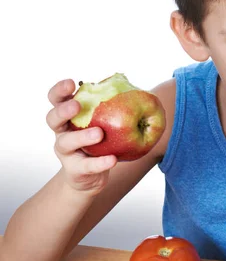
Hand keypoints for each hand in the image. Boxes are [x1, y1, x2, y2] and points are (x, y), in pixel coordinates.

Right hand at [46, 79, 116, 193]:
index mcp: (69, 117)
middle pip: (53, 119)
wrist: (91, 177)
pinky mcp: (75, 170)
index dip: (60, 91)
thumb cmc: (100, 143)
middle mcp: (62, 132)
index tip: (71, 83)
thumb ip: (113, 109)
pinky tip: (112, 160)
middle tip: (78, 106)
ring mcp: (66, 152)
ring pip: (66, 143)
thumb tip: (138, 90)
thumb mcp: (105, 124)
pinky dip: (99, 163)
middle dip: (63, 111)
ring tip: (99, 134)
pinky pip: (86, 166)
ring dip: (82, 137)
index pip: (57, 100)